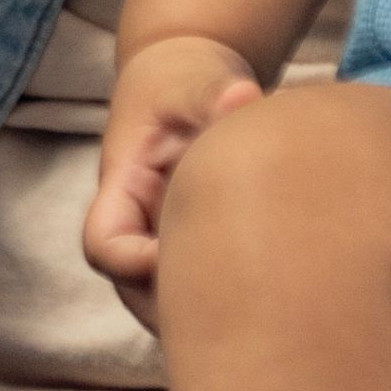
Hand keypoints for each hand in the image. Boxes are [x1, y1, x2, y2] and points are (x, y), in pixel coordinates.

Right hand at [80, 36, 266, 298]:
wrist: (187, 85)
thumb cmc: (182, 83)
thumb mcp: (193, 78)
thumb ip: (213, 91)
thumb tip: (244, 97)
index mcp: (122, 189)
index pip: (105, 246)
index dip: (136, 263)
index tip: (190, 248)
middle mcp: (135, 229)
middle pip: (137, 294)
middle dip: (186, 307)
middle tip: (255, 294)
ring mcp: (160, 246)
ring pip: (173, 306)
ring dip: (214, 312)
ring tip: (275, 298)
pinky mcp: (192, 253)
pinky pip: (204, 295)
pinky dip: (236, 299)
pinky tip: (285, 285)